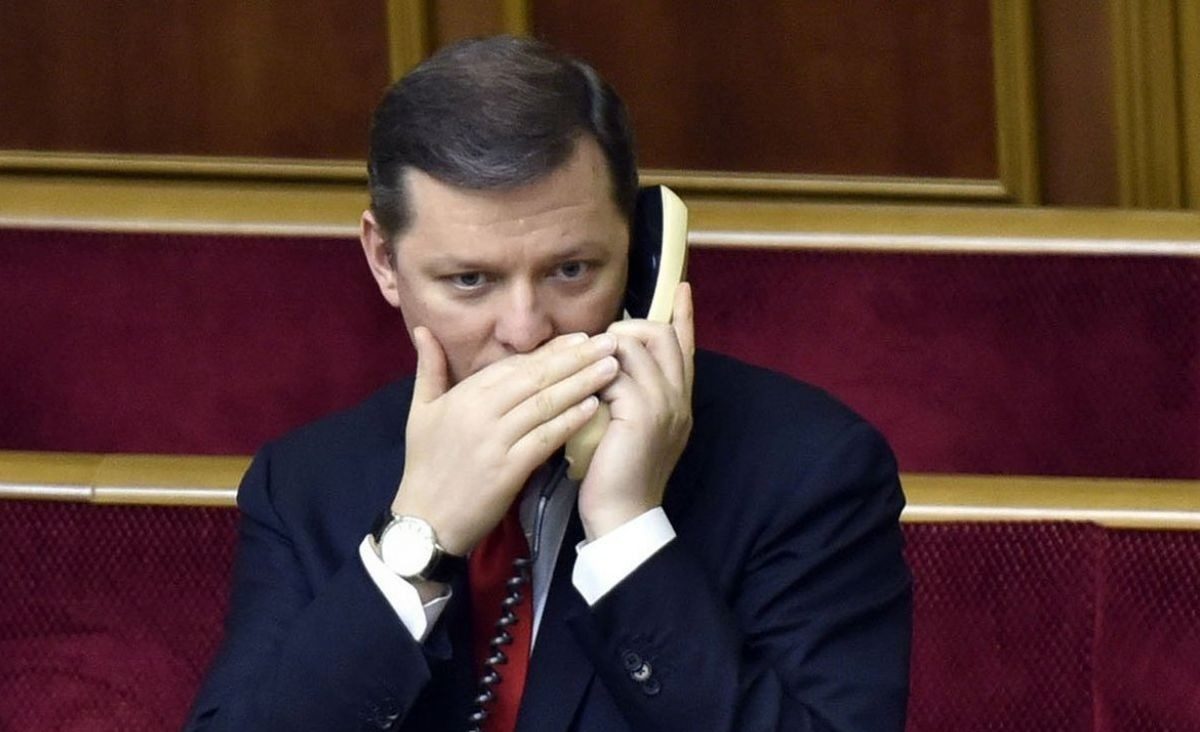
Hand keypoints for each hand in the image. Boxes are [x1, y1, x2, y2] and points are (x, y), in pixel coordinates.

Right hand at [391, 328, 619, 555]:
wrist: (425, 520)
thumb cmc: (425, 464)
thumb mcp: (420, 411)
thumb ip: (428, 368)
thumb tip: (422, 329)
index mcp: (465, 394)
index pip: (516, 364)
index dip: (551, 350)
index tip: (581, 337)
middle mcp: (481, 411)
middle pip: (536, 377)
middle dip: (576, 358)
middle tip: (609, 342)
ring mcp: (495, 440)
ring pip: (545, 403)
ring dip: (582, 383)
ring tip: (611, 367)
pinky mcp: (508, 468)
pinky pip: (544, 438)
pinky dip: (570, 421)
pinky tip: (594, 407)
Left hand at [578, 283, 694, 538]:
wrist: (622, 516)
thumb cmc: (617, 475)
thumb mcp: (630, 428)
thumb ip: (630, 395)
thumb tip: (612, 364)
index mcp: (679, 401)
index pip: (685, 345)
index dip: (683, 315)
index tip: (682, 288)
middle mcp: (678, 397)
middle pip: (661, 334)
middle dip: (629, 327)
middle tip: (605, 344)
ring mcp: (664, 403)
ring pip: (637, 345)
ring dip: (606, 349)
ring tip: (587, 370)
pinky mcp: (642, 412)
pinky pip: (617, 372)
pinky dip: (595, 375)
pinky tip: (582, 392)